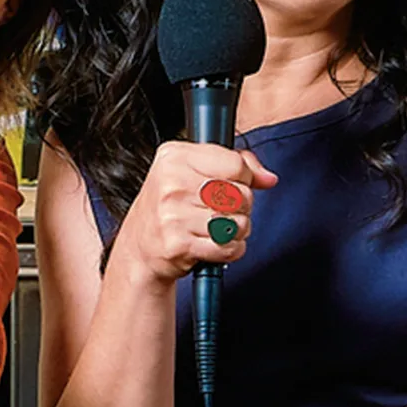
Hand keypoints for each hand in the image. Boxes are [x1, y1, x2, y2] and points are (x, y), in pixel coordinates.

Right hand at [111, 141, 277, 288]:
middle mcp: (171, 184)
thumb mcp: (192, 171)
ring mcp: (173, 215)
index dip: (244, 178)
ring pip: (238, 223)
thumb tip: (268, 177)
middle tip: (223, 211)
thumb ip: (235, 164)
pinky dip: (230, 249)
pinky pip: (228, 247)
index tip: (233, 185)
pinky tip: (214, 244)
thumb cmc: (168, 207)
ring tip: (218, 229)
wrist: (139, 246)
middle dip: (242, 207)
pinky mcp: (179, 244)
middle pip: (241, 194)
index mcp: (174, 157)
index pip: (235, 164)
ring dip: (236, 231)